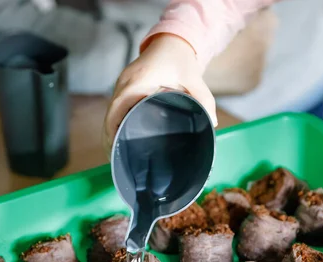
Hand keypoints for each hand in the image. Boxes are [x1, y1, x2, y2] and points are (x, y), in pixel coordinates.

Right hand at [103, 34, 217, 152]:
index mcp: (138, 82)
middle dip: (110, 138)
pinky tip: (120, 137)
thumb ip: (204, 101)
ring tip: (116, 154)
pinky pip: (115, 108)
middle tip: (116, 159)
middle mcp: (125, 83)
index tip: (115, 148)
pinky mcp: (124, 87)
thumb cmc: (181, 60)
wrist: (171, 41)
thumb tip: (212, 123)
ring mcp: (122, 85)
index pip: (117, 109)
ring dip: (111, 132)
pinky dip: (115, 123)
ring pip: (111, 112)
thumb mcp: (195, 79)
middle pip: (110, 115)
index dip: (113, 131)